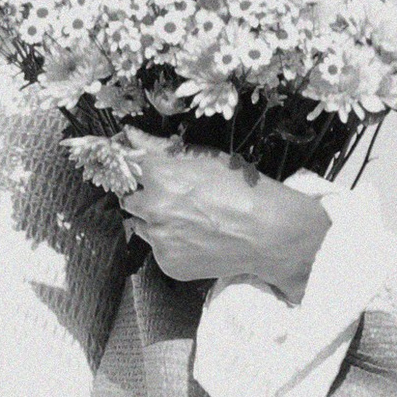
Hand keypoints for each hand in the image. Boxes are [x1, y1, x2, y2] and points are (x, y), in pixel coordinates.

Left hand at [120, 138, 326, 302]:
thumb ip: (159, 146)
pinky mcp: (167, 263)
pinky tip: (197, 239)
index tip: (145, 172)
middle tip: (175, 199)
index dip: (137, 169)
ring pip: (143, 226)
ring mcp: (158, 239)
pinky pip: (159, 250)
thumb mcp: (204, 158)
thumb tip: (129, 133)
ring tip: (191, 220)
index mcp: (158, 176)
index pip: (128, 168)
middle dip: (146, 198)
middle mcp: (151, 208)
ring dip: (156, 222)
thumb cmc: (241, 189)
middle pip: (130, 200)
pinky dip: (172, 245)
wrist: (268, 232)